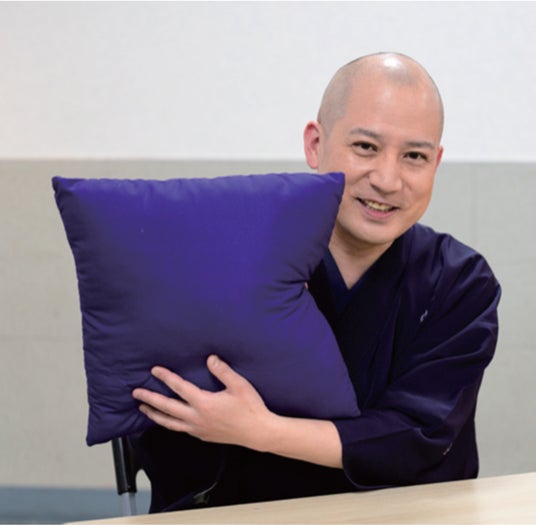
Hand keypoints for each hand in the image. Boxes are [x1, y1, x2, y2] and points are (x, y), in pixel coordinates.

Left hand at [132, 355, 273, 448]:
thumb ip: (223, 371)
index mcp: (204, 403)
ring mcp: (198, 429)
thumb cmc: (250, 407)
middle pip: (167, 408)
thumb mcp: (239, 385)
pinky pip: (180, 429)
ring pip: (170, 423)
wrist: (258, 432)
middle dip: (150, 399)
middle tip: (136, 393)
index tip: (154, 370)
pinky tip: (167, 420)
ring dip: (154, 415)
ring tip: (143, 409)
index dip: (166, 377)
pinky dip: (169, 423)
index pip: (179, 388)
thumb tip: (210, 358)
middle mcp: (197, 418)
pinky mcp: (202, 436)